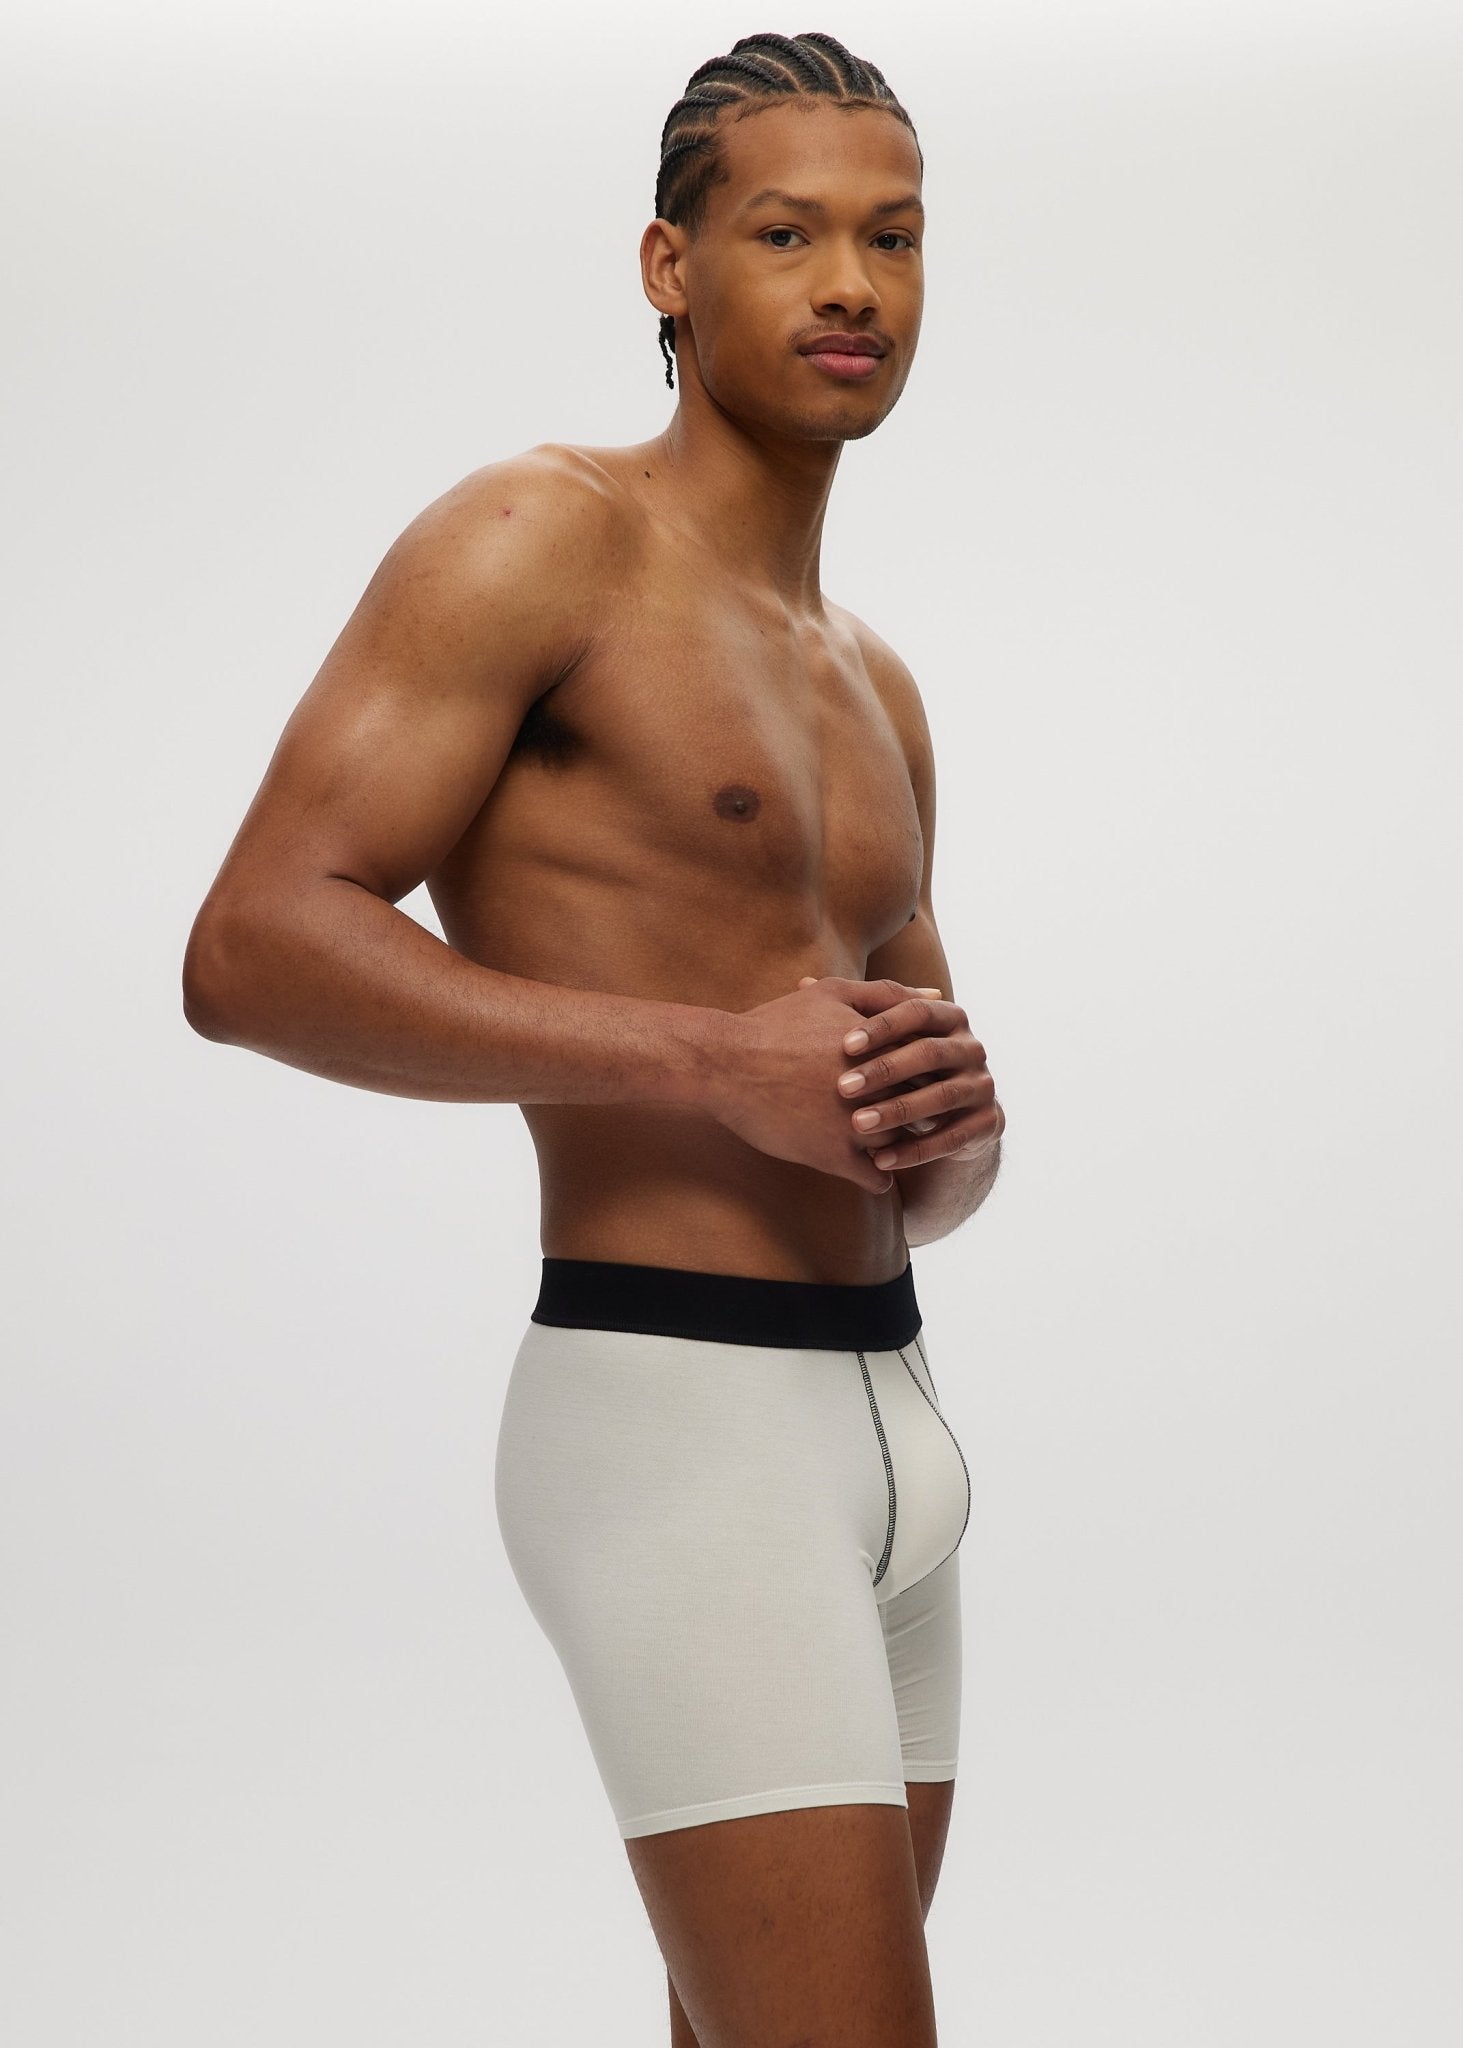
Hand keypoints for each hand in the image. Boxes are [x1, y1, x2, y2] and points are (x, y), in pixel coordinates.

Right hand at [711, 980, 940, 1194]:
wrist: (724, 1063)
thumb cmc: (776, 1026)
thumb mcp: (833, 994)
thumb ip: (888, 993)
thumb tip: (937, 996)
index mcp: (884, 1050)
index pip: (930, 1070)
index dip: (919, 1077)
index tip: (906, 1082)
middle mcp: (879, 1088)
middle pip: (921, 1108)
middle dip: (915, 1113)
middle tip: (898, 1115)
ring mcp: (858, 1124)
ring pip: (903, 1146)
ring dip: (896, 1147)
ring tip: (879, 1143)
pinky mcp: (834, 1155)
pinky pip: (877, 1180)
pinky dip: (876, 1178)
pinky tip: (863, 1168)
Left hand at [799, 975, 1003, 1172]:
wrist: (945, 1119)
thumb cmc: (900, 1070)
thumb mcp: (880, 1039)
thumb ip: (851, 1011)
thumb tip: (804, 983)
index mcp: (949, 1017)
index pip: (916, 1011)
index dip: (882, 1027)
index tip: (843, 1045)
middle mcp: (972, 1047)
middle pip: (930, 1053)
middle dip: (885, 1070)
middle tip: (842, 1088)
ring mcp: (983, 1085)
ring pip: (941, 1096)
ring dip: (898, 1112)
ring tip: (858, 1125)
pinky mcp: (988, 1122)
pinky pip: (952, 1138)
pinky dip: (915, 1150)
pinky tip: (880, 1161)